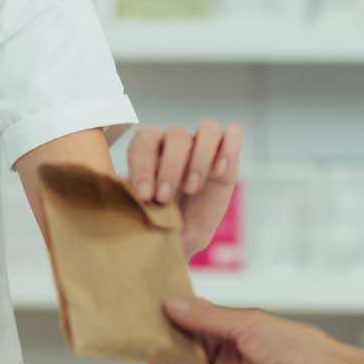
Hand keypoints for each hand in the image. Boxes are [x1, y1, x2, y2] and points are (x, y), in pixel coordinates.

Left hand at [127, 120, 242, 257]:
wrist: (182, 236)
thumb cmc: (157, 221)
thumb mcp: (141, 215)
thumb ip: (134, 201)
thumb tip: (130, 195)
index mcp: (149, 150)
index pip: (145, 140)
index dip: (143, 164)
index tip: (144, 195)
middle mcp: (176, 143)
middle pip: (177, 134)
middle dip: (170, 167)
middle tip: (165, 197)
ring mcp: (203, 146)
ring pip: (208, 127)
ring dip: (200, 158)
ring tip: (192, 188)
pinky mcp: (228, 155)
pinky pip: (233, 133)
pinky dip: (228, 149)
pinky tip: (219, 173)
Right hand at [147, 299, 363, 363]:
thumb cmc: (289, 344)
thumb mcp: (243, 322)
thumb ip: (206, 316)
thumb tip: (172, 304)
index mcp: (235, 339)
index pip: (199, 327)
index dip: (178, 317)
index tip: (154, 304)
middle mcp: (226, 363)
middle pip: (188, 349)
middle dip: (167, 336)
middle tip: (140, 321)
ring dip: (165, 356)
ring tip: (143, 338)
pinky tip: (158, 361)